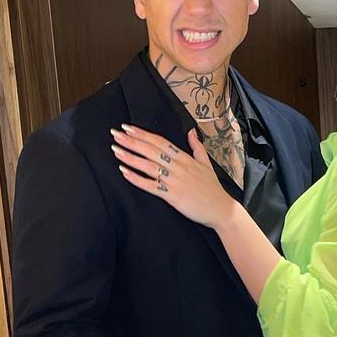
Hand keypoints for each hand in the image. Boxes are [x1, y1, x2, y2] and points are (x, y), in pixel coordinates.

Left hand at [112, 125, 233, 228]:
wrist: (221, 209)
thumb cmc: (213, 189)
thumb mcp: (207, 163)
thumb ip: (197, 146)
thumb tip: (191, 131)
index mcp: (185, 158)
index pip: (160, 141)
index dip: (143, 134)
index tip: (128, 127)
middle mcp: (178, 167)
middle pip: (151, 150)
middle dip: (132, 141)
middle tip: (115, 134)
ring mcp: (175, 181)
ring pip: (148, 166)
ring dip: (130, 157)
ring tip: (116, 150)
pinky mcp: (172, 196)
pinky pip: (151, 186)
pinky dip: (137, 179)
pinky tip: (124, 172)